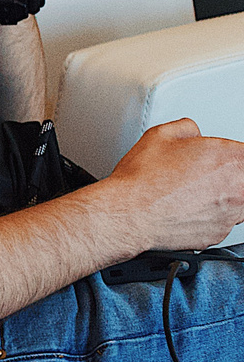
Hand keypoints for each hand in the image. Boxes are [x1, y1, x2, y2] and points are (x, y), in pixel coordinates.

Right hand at [101, 118, 243, 252]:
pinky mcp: (219, 234)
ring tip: (195, 192)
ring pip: (240, 203)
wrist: (128, 214)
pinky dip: (209, 216)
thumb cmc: (143, 180)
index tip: (223, 158)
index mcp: (232, 159)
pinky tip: (186, 208)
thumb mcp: (161, 135)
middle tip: (208, 174)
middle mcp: (239, 188)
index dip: (232, 156)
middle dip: (231, 176)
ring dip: (225, 196)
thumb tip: (192, 133)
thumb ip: (188, 128)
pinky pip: (222, 221)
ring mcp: (231, 214)